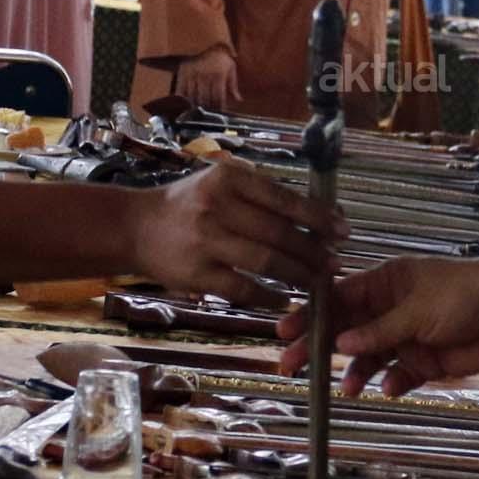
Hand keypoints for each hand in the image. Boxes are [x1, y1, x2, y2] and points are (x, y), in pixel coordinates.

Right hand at [134, 156, 346, 305]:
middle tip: (335, 263)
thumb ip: (262, 195)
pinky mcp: (197, 274)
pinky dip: (268, 297)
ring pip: (266, 262)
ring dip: (298, 275)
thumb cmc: (189, 204)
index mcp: (228, 178)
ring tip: (317, 281)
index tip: (343, 231)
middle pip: (279, 233)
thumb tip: (320, 214)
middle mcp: (217, 206)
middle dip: (314, 251)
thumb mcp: (221, 183)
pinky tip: (283, 300)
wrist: (135, 227)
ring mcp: (206, 241)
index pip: (285, 199)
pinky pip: (243, 289)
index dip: (319, 217)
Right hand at [175, 48, 241, 111]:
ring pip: (194, 97)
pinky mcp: (183, 73)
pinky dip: (185, 99)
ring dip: (198, 106)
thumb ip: (233, 85)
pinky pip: (182, 91)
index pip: (218, 97)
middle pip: (206, 100)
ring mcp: (193, 75)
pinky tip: (189, 103)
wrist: (205, 41)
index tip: (220, 111)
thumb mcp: (230, 67)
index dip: (220, 107)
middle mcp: (205, 76)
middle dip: (209, 108)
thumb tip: (239, 100)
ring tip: (201, 109)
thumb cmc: (220, 56)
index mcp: (219, 75)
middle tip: (211, 112)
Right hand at [276, 256, 478, 395]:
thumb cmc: (462, 295)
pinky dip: (390, 383)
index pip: (337, 299)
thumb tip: (341, 344)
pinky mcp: (423, 362)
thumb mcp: (417, 309)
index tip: (285, 331)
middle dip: (320, 349)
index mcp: (384, 285)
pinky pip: (397, 376)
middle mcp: (389, 311)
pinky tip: (388, 388)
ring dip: (356, 373)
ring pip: (368, 358)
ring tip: (348, 388)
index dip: (310, 315)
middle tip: (293, 366)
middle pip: (345, 332)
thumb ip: (379, 330)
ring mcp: (405, 337)